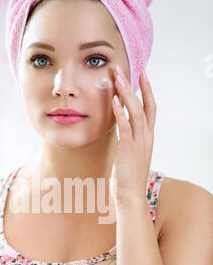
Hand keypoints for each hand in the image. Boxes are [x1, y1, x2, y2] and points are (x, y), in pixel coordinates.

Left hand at [109, 65, 155, 205]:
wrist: (130, 195)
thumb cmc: (128, 177)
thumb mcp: (131, 154)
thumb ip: (129, 140)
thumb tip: (121, 129)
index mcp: (147, 137)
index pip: (151, 108)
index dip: (147, 91)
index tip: (141, 75)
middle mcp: (146, 137)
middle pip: (145, 105)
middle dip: (136, 85)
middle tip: (124, 69)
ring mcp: (139, 142)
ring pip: (136, 111)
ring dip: (126, 93)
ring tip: (117, 77)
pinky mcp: (128, 148)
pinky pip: (125, 126)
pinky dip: (120, 112)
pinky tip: (113, 99)